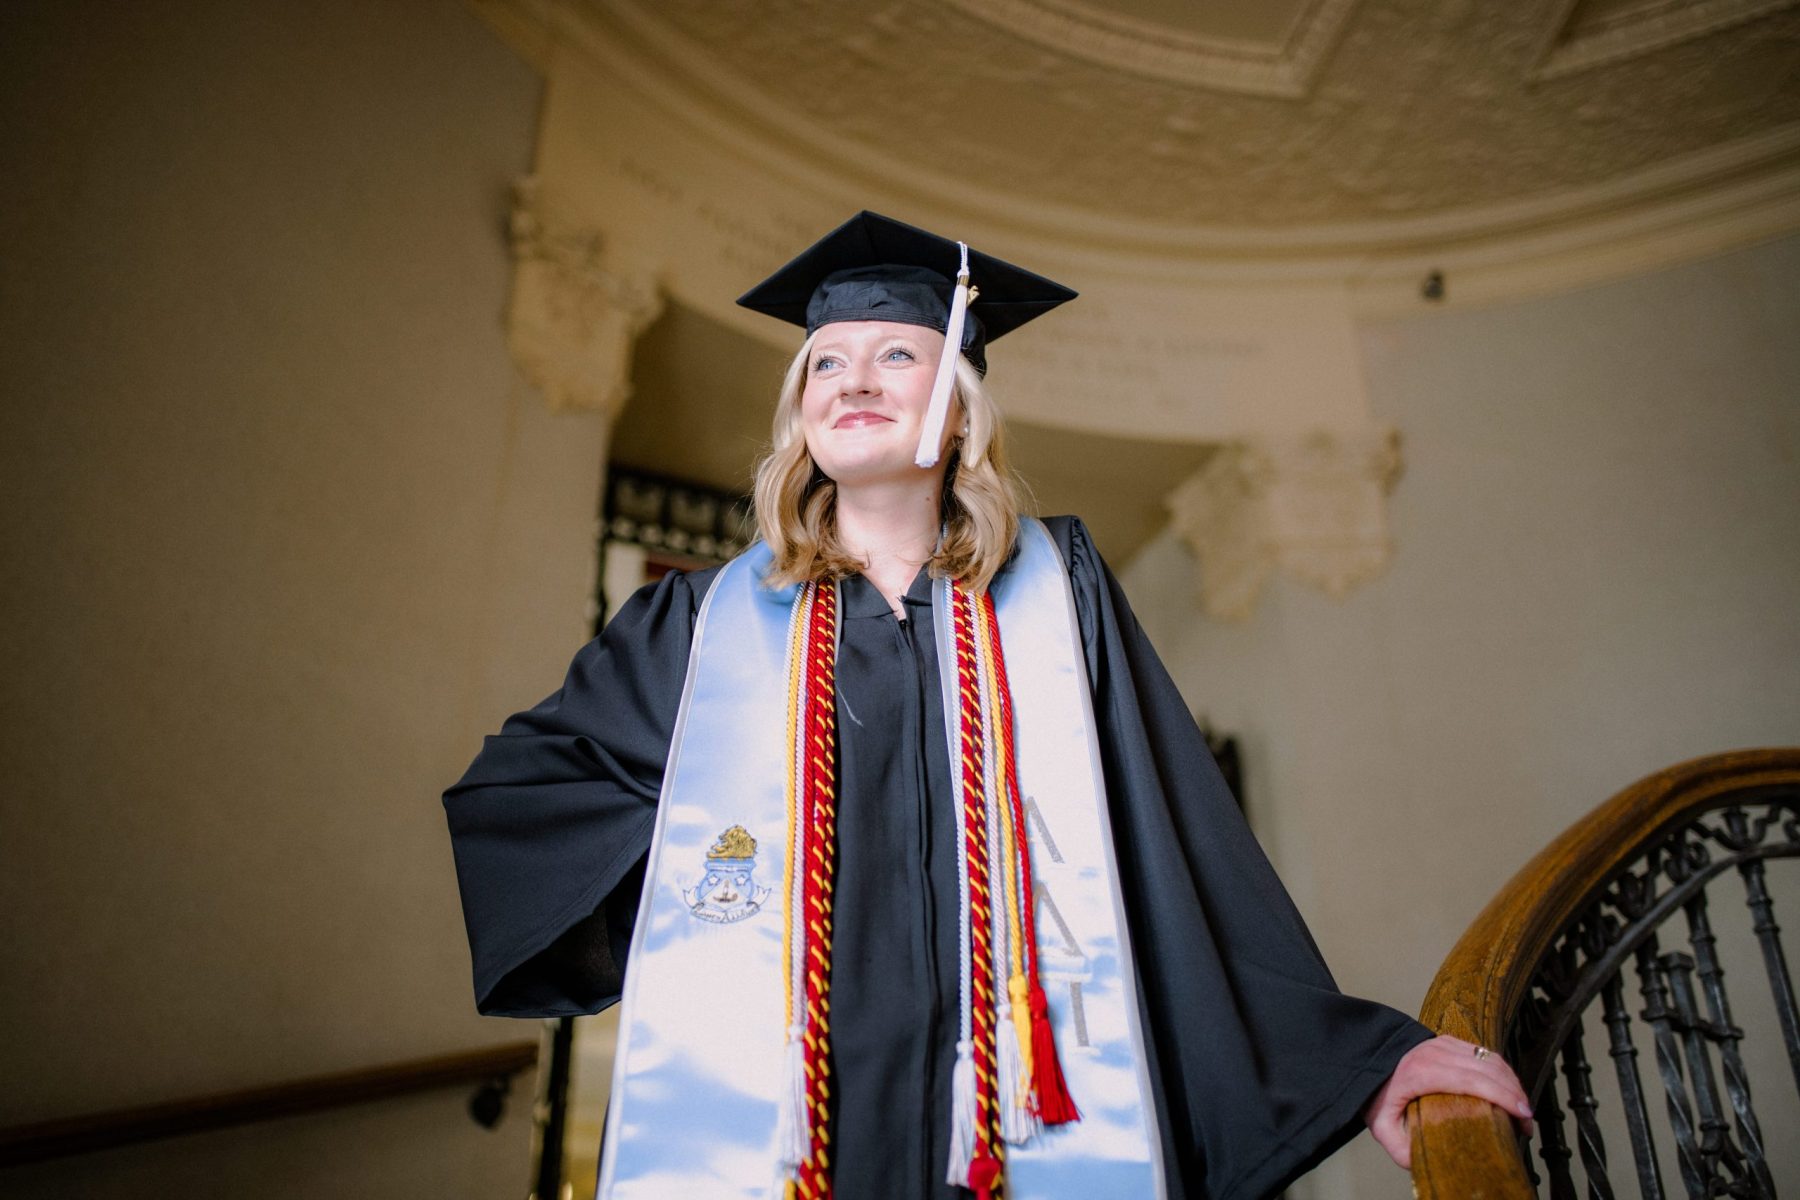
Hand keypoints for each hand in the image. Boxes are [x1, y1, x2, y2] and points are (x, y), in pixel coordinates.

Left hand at [1364, 1035, 1533, 1168]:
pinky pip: (1483, 1053)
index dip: (1502, 1095)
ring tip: (1521, 1110)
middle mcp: (1436, 1053)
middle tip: (1527, 1123)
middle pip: (1488, 1069)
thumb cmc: (1376, 1092)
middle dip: (1514, 1095)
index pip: (1472, 1080)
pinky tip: (1508, 1089)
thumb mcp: (1381, 1125)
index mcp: (1422, 1072)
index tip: (1522, 1115)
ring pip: (1489, 1058)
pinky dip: (1501, 1071)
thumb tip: (1423, 1163)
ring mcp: (1443, 1043)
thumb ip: (1400, 1148)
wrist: (1365, 1059)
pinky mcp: (1448, 1041)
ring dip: (1511, 1082)